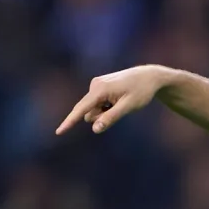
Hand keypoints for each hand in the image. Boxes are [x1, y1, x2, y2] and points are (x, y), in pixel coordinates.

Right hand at [56, 65, 173, 134]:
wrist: (149, 76)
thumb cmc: (141, 91)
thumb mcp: (128, 106)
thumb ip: (111, 118)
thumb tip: (95, 129)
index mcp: (100, 89)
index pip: (81, 109)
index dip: (69, 122)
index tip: (58, 132)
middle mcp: (94, 85)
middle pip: (89, 112)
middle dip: (102, 116)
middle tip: (121, 107)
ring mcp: (96, 84)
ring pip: (94, 109)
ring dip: (105, 111)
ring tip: (122, 101)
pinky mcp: (99, 86)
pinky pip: (98, 104)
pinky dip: (107, 106)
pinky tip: (120, 98)